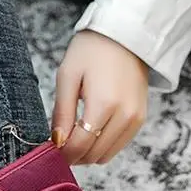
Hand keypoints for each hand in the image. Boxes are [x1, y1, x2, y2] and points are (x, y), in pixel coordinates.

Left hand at [51, 31, 148, 164]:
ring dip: (87, 153)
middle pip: (94, 154)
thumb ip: (62, 113)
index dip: (63, 154)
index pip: (81, 145)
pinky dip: (101, 146)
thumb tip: (57, 142)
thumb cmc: (92, 51)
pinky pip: (117, 146)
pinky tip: (90, 132)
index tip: (50, 152)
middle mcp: (125, 115)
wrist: (125, 35)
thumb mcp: (68, 77)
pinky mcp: (140, 119)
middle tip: (59, 145)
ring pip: (106, 155)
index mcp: (105, 104)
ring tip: (73, 138)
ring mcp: (136, 119)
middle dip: (73, 155)